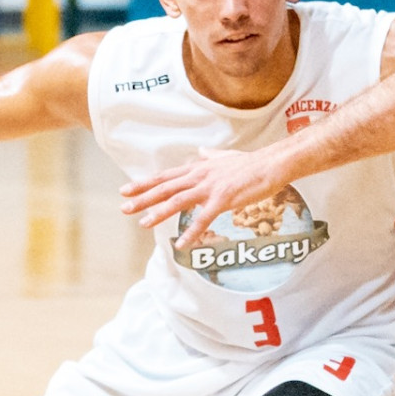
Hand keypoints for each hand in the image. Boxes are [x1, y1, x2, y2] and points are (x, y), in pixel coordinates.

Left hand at [120, 147, 289, 244]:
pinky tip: (182, 244)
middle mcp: (199, 176)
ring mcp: (210, 188)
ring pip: (178, 201)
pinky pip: (204, 218)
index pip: (164, 177)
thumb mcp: (225, 157)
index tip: (125, 190)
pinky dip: (192, 231)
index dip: (144, 184)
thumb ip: (210, 156)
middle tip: (124, 208)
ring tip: (144, 224)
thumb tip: (201, 152)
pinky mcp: (224, 200)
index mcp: (198, 168)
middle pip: (165, 188)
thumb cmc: (250, 163)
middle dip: (142, 198)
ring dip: (159, 213)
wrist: (270, 164)